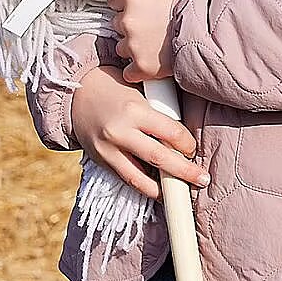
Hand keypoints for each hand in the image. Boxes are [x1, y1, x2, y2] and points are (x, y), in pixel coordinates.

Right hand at [71, 64, 208, 199]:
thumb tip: (185, 132)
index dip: (187, 143)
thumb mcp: (140, 91)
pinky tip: (158, 192)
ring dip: (164, 188)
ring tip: (183, 193)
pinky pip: (126, 179)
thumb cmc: (117, 87)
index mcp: (135, 109)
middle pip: (159, 157)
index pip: (170, 131)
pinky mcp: (101, 161)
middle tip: (203, 179)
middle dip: (185, 171)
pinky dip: (144, 187)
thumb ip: (158, 111)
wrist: (78, 91)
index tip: (193, 147)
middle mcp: (121, 131)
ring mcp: (109, 149)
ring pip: (141, 177)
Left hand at [109, 0, 186, 82]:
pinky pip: (128, 72)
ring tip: (155, 45)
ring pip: (122, 48)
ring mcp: (132, 45)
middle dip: (131, 27)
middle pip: (117, 25)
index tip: (133, 10)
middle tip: (151, 28)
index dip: (124, 5)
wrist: (207, 32)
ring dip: (134, 48)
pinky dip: (138, 70)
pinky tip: (151, 63)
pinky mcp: (140, 66)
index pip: (114, 0)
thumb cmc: (192, 9)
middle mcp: (128, 20)